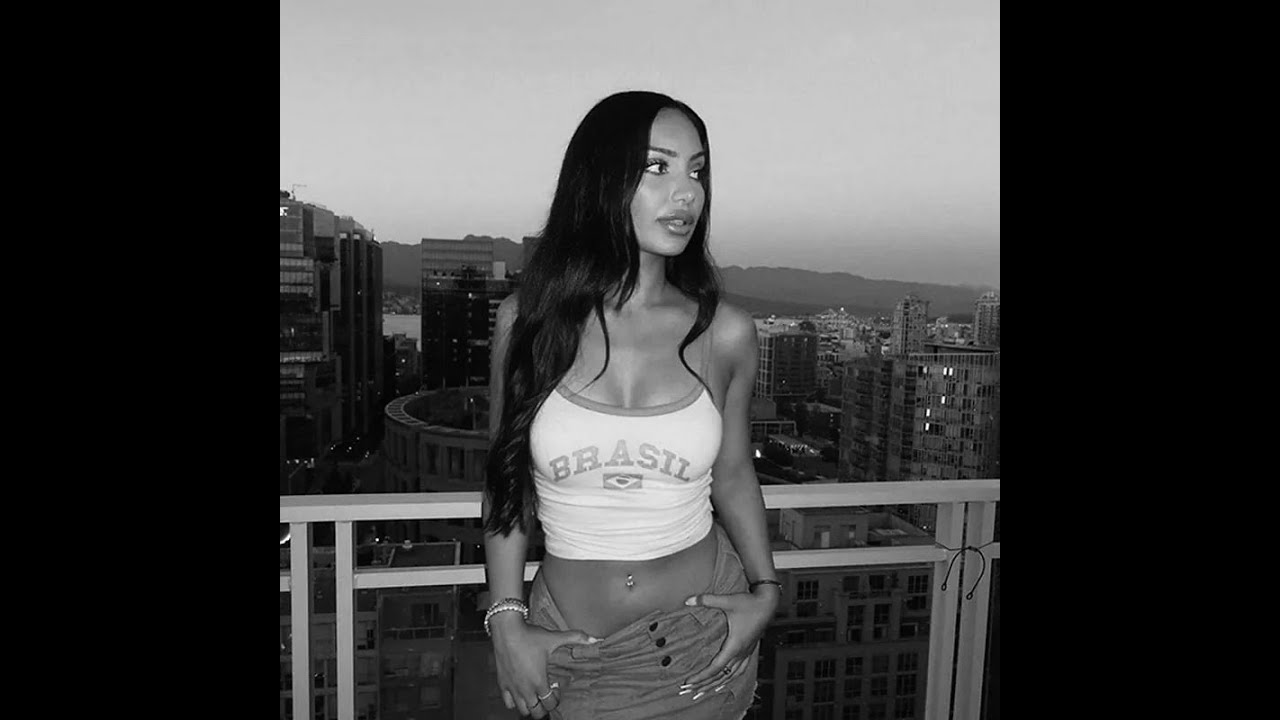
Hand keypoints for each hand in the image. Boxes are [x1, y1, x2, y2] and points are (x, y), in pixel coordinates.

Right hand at [491, 617, 599, 717]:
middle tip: (546, 695)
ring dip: (530, 706)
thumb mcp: (554, 638)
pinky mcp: (502, 684)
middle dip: (543, 707)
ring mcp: (513, 688)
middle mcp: (526, 689)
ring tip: (534, 694)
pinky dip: (514, 701)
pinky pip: (508, 703)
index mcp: (539, 682)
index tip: (555, 687)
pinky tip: (519, 691)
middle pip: (536, 712)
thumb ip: (575, 638)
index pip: (550, 704)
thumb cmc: (530, 636)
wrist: (507, 630)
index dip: (555, 699)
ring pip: (522, 710)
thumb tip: (595, 639)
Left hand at [679, 585, 777, 700]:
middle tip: (686, 691)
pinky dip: (729, 679)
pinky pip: (739, 670)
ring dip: (715, 684)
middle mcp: (741, 653)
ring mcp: (746, 653)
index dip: (701, 677)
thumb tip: (688, 600)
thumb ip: (706, 600)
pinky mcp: (749, 650)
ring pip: (730, 676)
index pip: (715, 668)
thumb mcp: (726, 600)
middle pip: (720, 676)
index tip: (687, 683)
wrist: (768, 602)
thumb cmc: (748, 602)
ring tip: (702, 692)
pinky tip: (723, 682)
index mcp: (735, 646)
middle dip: (703, 685)